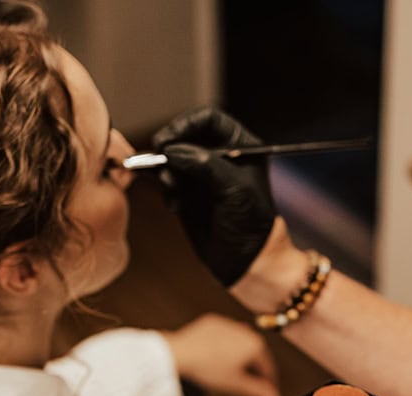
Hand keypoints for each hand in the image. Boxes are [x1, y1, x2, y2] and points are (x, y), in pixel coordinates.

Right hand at [152, 107, 277, 286]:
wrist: (245, 261)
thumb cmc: (251, 224)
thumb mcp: (235, 190)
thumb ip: (206, 165)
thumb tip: (173, 150)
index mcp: (241, 146)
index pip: (208, 119)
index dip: (186, 123)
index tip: (169, 140)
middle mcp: (220, 155)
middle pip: (184, 136)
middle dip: (170, 150)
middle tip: (160, 162)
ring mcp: (202, 174)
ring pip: (171, 158)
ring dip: (167, 173)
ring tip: (174, 193)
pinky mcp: (187, 191)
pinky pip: (166, 178)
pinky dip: (165, 187)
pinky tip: (175, 205)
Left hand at [165, 313, 280, 395]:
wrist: (180, 353)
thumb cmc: (206, 367)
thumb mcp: (236, 385)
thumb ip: (258, 392)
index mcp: (255, 345)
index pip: (268, 368)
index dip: (267, 383)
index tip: (265, 391)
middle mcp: (245, 331)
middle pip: (255, 355)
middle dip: (252, 369)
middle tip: (246, 383)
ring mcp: (230, 325)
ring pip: (240, 344)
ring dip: (238, 356)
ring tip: (228, 371)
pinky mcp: (214, 323)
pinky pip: (224, 337)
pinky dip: (223, 346)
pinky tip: (216, 357)